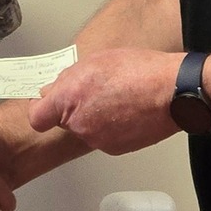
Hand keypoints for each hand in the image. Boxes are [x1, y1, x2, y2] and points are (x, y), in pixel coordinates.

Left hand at [28, 49, 182, 154]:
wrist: (173, 92)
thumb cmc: (141, 71)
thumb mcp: (96, 61)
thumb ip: (68, 79)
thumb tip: (53, 90)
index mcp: (68, 98)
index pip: (37, 116)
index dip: (43, 109)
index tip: (48, 103)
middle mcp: (79, 123)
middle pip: (64, 121)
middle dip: (74, 109)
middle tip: (96, 92)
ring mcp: (96, 138)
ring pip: (85, 129)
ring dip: (94, 118)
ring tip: (118, 99)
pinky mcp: (114, 149)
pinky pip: (104, 138)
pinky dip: (111, 128)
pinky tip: (127, 112)